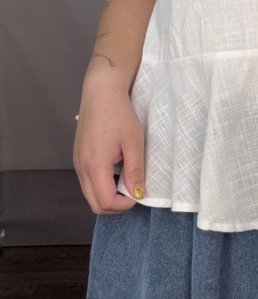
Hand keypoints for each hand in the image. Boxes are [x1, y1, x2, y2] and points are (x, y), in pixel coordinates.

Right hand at [73, 88, 144, 214]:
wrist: (101, 93)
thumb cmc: (119, 114)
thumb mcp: (134, 143)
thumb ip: (134, 171)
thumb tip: (137, 194)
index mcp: (94, 166)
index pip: (105, 202)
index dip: (123, 205)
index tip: (138, 194)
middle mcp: (81, 168)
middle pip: (94, 203)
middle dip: (115, 205)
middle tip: (133, 191)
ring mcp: (77, 163)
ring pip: (90, 193)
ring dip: (108, 194)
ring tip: (126, 178)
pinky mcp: (78, 157)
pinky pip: (87, 181)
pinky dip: (102, 183)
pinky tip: (116, 169)